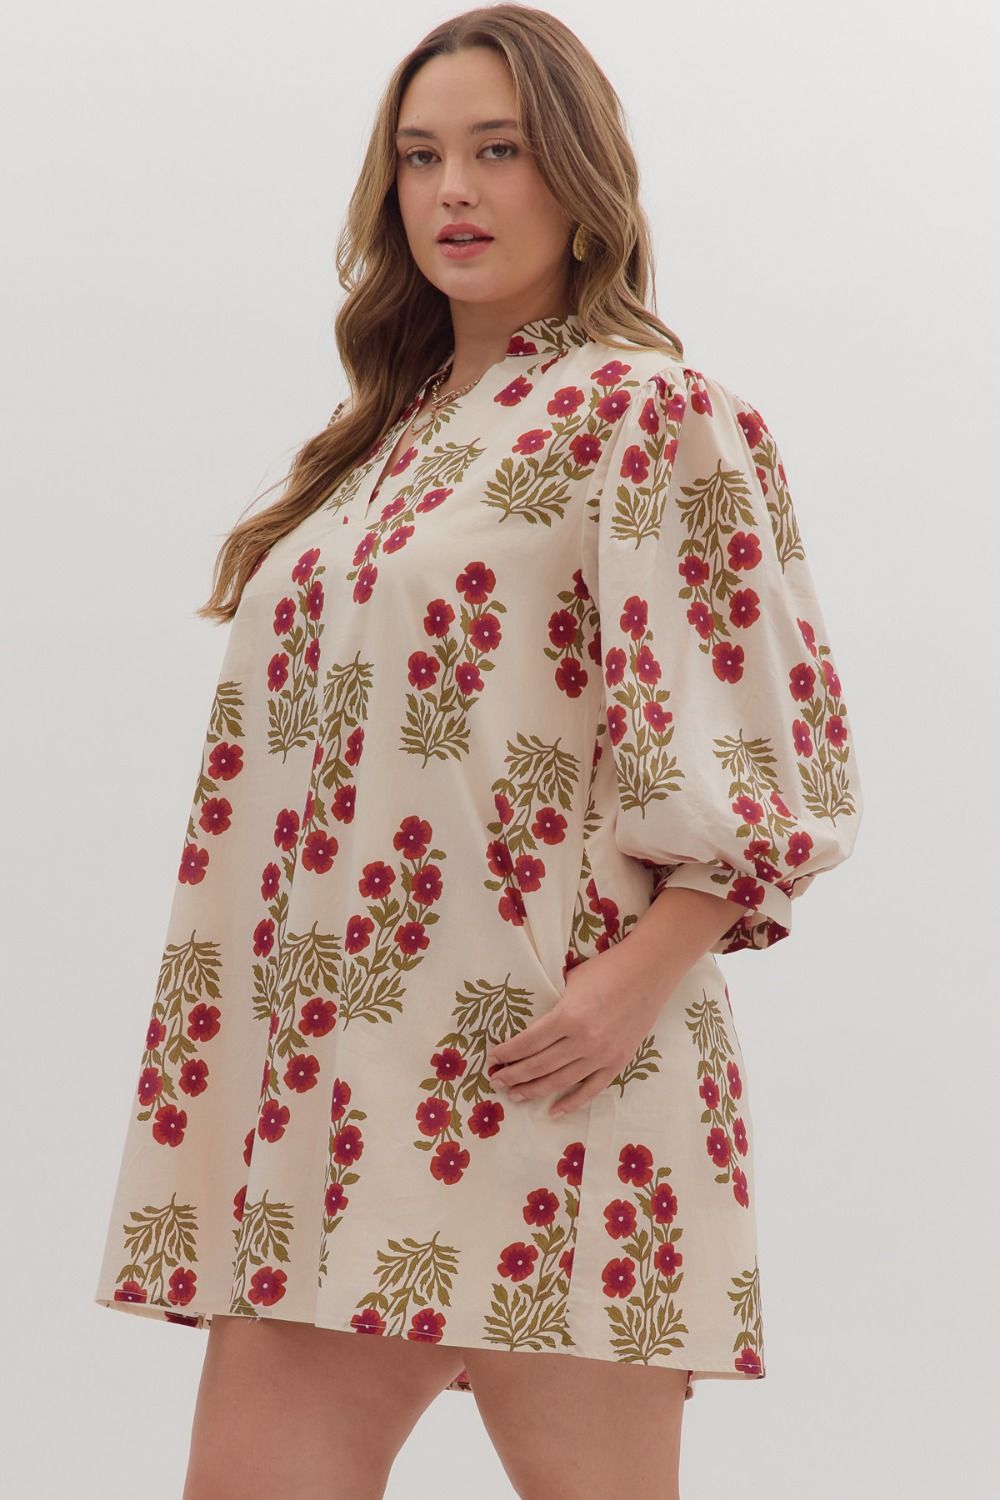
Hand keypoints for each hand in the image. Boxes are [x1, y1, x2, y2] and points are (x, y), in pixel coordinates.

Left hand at [485, 941, 671, 1118]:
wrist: (649, 971)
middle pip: (539, 1065)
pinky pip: (591, 1089)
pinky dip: (571, 1102)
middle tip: (497, 1080)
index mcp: (567, 1017)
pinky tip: (553, 1110)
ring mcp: (602, 1054)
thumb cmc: (607, 968)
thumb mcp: (571, 981)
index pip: (528, 1043)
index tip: (493, 1057)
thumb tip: (535, 1023)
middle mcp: (583, 1041)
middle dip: (514, 1075)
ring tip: (515, 1094)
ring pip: (560, 1080)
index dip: (507, 1052)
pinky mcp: (618, 1061)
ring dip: (534, 1089)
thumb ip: (554, 1006)